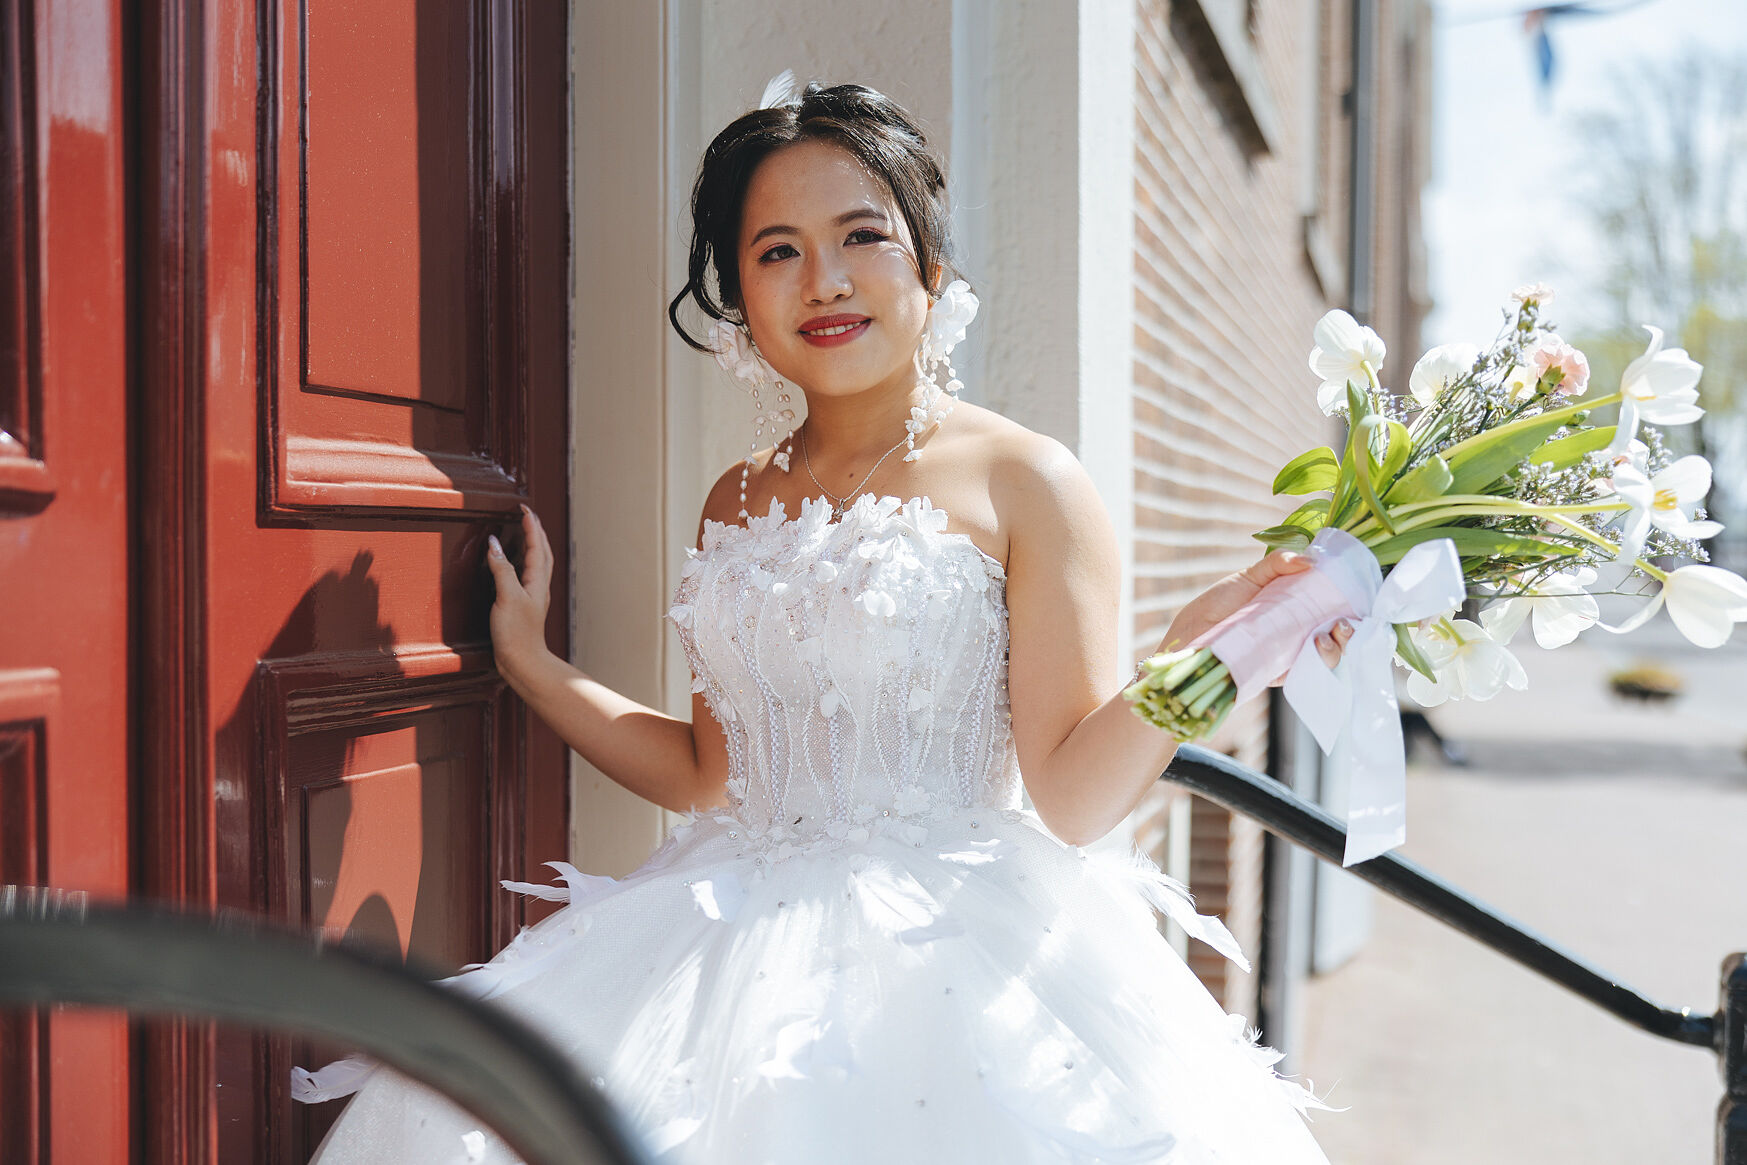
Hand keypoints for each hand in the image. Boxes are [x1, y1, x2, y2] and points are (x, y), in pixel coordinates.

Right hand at [485, 505, 552, 675]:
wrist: (523, 663)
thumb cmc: (517, 634)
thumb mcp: (507, 597)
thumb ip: (501, 568)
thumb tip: (495, 543)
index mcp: (537, 581)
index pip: (536, 545)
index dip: (531, 525)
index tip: (524, 508)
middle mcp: (539, 586)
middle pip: (542, 552)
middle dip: (536, 532)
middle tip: (527, 515)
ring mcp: (533, 596)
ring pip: (537, 564)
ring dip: (532, 546)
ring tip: (525, 533)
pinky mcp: (524, 606)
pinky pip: (526, 576)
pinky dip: (522, 563)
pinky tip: (513, 567)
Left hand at [1164, 550, 1353, 675]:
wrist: (1188, 638)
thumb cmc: (1216, 608)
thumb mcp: (1249, 578)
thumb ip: (1277, 564)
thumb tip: (1309, 559)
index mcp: (1295, 610)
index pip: (1331, 610)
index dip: (1350, 606)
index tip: (1358, 598)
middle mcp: (1297, 635)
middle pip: (1337, 636)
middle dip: (1350, 631)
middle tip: (1344, 622)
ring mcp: (1288, 656)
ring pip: (1328, 658)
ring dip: (1338, 648)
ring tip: (1330, 634)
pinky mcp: (1278, 674)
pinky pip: (1308, 674)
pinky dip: (1320, 663)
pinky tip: (1318, 648)